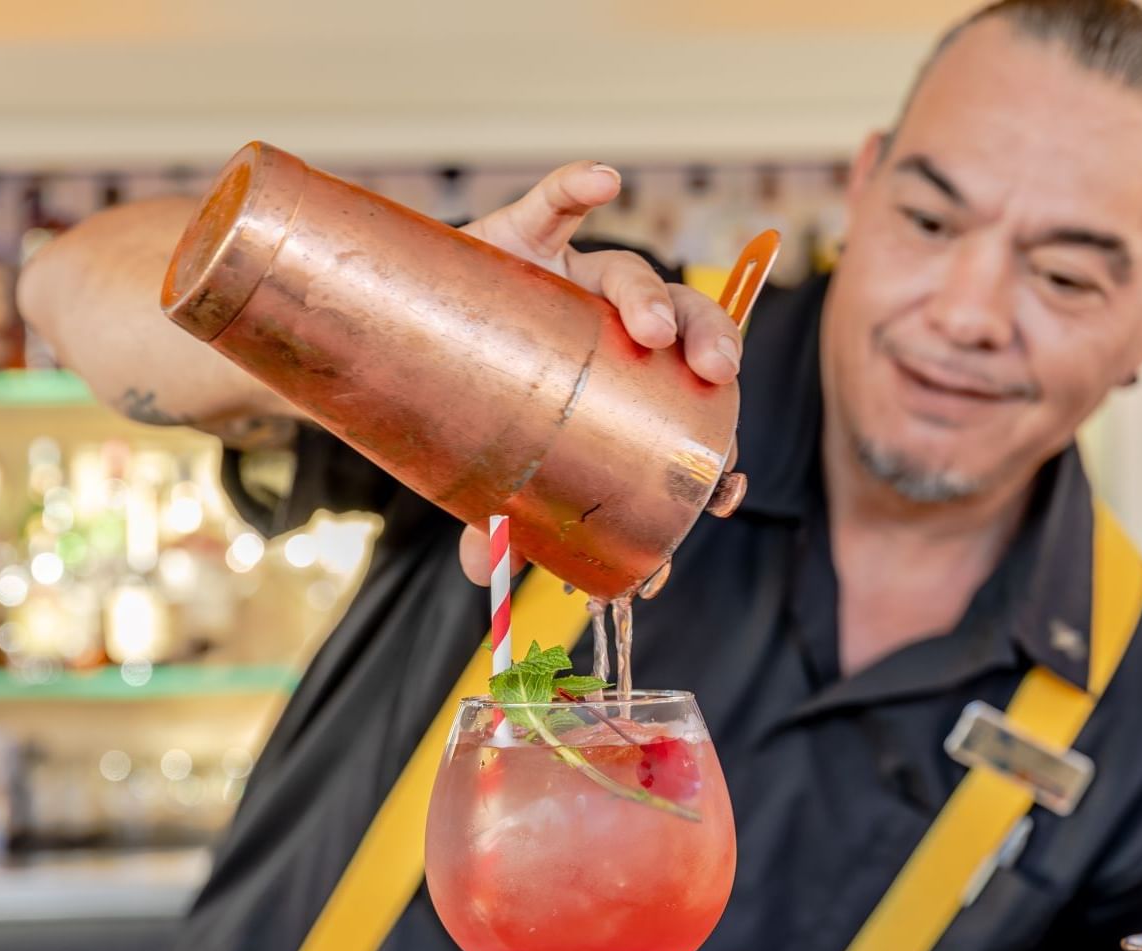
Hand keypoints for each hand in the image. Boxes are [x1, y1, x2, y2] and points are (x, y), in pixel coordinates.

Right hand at [457, 161, 740, 586]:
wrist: (412, 324)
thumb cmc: (478, 399)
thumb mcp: (496, 461)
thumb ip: (499, 515)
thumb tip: (480, 580)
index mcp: (626, 377)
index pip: (688, 405)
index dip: (718, 444)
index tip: (729, 490)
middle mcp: (611, 323)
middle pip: (685, 327)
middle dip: (711, 348)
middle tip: (716, 377)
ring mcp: (571, 275)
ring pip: (632, 273)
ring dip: (651, 296)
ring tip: (650, 326)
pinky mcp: (522, 233)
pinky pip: (556, 200)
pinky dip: (579, 185)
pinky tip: (605, 178)